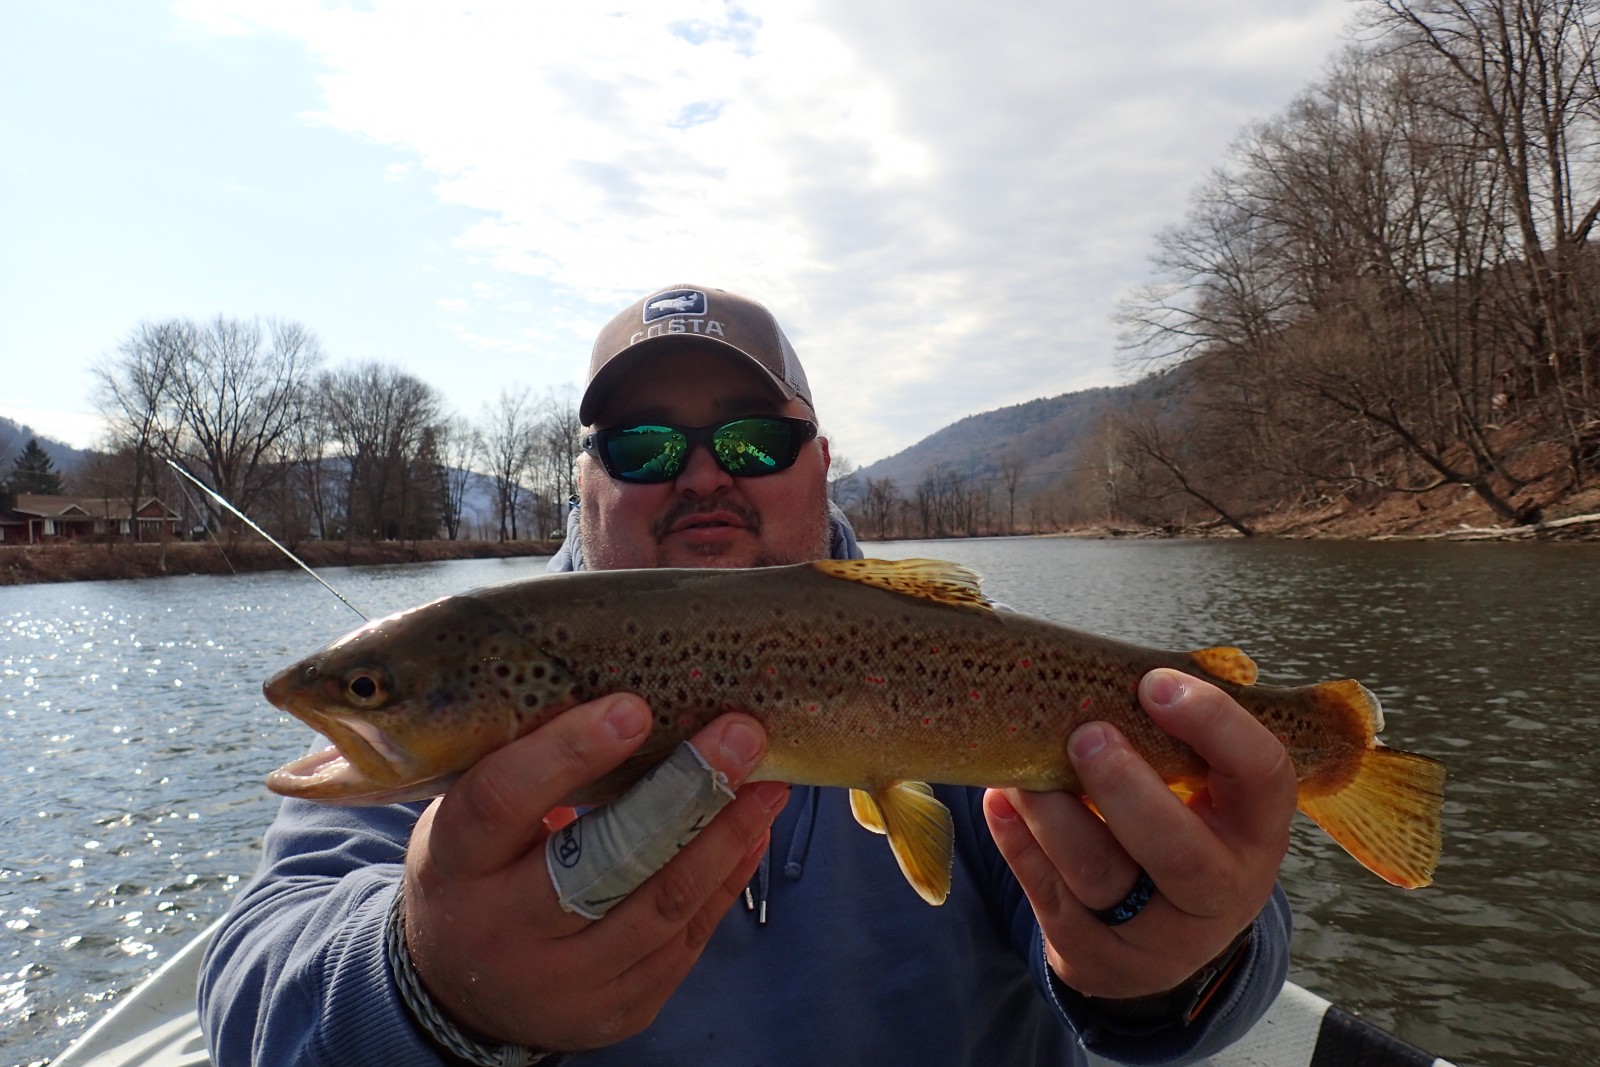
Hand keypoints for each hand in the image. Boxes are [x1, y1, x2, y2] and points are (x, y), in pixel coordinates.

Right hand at [400, 695, 788, 1050]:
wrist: (458, 988)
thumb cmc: (476, 866)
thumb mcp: (470, 817)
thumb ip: (528, 769)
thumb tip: (630, 695)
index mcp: (454, 864)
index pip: (503, 802)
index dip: (568, 755)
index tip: (634, 708)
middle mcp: (501, 931)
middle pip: (603, 864)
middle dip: (683, 793)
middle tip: (741, 734)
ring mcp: (562, 983)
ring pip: (660, 907)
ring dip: (725, 837)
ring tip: (767, 782)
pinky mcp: (615, 1011)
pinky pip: (685, 942)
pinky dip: (724, 881)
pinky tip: (751, 832)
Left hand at [983, 668, 1295, 999]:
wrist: (1156, 945)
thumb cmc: (1179, 833)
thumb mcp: (1205, 796)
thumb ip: (1176, 743)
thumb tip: (1107, 671)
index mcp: (1255, 832)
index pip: (1261, 775)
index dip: (1215, 725)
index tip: (1156, 684)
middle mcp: (1218, 891)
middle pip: (1178, 852)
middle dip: (1126, 788)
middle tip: (1086, 735)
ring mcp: (1156, 933)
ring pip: (1100, 874)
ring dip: (1054, 813)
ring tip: (1023, 768)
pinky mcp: (1095, 954)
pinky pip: (1049, 894)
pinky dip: (1018, 843)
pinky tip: (1002, 801)